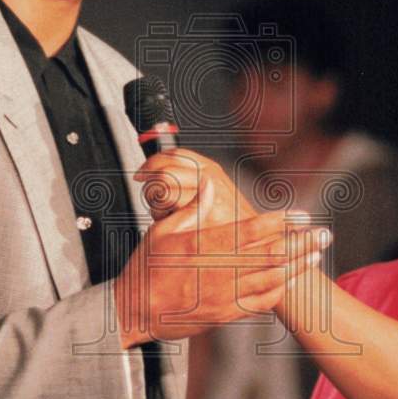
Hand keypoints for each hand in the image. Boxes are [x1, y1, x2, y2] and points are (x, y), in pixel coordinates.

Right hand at [115, 179, 330, 347]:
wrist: (134, 311)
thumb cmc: (146, 268)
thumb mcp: (162, 230)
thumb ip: (191, 208)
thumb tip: (208, 184)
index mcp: (206, 244)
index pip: (252, 229)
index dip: (282, 221)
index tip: (301, 214)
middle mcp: (220, 269)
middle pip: (272, 253)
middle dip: (302, 242)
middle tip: (325, 233)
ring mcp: (225, 294)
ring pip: (272, 278)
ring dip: (298, 266)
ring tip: (317, 254)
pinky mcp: (225, 314)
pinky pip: (260, 303)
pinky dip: (280, 290)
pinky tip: (292, 281)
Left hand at [134, 148, 256, 225]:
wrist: (256, 244)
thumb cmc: (232, 223)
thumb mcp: (218, 191)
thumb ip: (191, 178)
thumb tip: (157, 170)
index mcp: (210, 169)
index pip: (173, 155)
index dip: (151, 162)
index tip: (141, 174)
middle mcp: (207, 179)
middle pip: (163, 171)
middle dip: (151, 186)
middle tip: (154, 199)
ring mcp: (204, 197)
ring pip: (161, 191)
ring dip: (157, 206)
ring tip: (171, 216)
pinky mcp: (199, 216)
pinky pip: (165, 213)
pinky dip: (163, 220)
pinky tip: (175, 226)